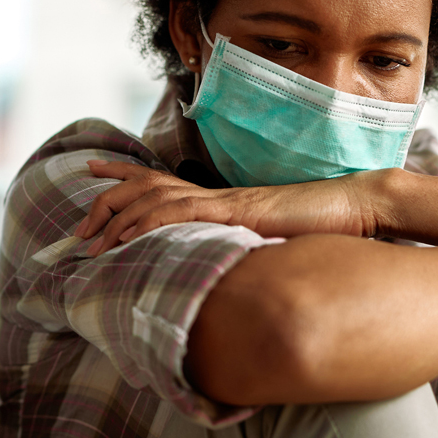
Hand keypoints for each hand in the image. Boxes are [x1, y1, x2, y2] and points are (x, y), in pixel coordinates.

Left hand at [75, 160, 379, 255]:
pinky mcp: (238, 212)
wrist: (357, 206)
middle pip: (148, 186)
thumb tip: (230, 268)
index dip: (125, 173)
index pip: (163, 180)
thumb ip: (248, 250)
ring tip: (93, 240)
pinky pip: (185, 213)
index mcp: (223, 200)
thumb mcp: (275, 242)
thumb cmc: (324, 227)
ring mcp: (226, 201)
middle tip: (79, 227)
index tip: (94, 169)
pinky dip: (151, 222)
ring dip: (120, 218)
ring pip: (157, 199)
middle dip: (108, 200)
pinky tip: (128, 237)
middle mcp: (217, 194)